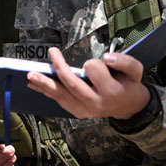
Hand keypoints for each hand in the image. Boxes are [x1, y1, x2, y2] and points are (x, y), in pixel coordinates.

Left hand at [25, 47, 149, 119]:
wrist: (126, 106)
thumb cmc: (127, 84)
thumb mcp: (135, 71)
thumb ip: (125, 61)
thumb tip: (107, 57)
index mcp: (110, 91)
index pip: (94, 69)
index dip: (94, 62)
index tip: (101, 61)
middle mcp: (95, 103)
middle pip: (72, 84)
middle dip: (60, 67)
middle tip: (52, 52)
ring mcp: (83, 110)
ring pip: (61, 94)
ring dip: (44, 84)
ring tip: (30, 75)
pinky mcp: (76, 112)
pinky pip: (58, 99)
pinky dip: (47, 90)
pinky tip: (36, 84)